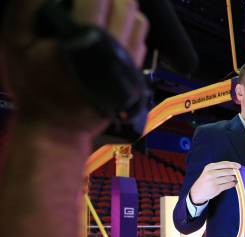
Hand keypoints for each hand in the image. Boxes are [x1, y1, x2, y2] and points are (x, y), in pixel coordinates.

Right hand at [1, 0, 148, 134]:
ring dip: (123, 7)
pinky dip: (130, 26)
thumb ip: (27, 8)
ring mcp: (127, 64)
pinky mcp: (134, 74)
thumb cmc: (33, 87)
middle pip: (125, 5)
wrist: (57, 128)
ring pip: (137, 20)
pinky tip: (112, 27)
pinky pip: (141, 39)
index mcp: (83, 41)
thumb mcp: (15, 44)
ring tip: (103, 6)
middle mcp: (112, 51)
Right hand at [190, 161, 240, 203]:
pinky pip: (228, 185)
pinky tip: (233, 183)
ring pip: (229, 178)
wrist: (197, 192)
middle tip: (239, 174)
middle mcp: (211, 173)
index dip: (233, 164)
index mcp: (209, 167)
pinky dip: (232, 184)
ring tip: (235, 179)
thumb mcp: (209, 171)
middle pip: (228, 171)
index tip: (239, 166)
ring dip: (234, 179)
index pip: (224, 164)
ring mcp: (213, 181)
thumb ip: (219, 168)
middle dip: (235, 172)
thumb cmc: (206, 180)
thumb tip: (234, 166)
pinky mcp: (216, 189)